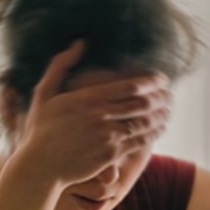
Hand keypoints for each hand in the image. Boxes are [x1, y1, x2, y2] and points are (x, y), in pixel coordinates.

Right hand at [12, 40, 171, 187]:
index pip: (131, 85)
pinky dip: (153, 134)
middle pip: (143, 103)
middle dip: (162, 97)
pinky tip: (159, 129)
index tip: (162, 79)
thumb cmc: (40, 130)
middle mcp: (101, 115)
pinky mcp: (111, 154)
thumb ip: (61, 65)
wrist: (39, 166)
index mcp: (88, 98)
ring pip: (145, 123)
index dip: (152, 82)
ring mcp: (108, 136)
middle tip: (170, 94)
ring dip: (161, 115)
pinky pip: (139, 142)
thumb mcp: (44, 93)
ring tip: (168, 110)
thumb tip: (79, 43)